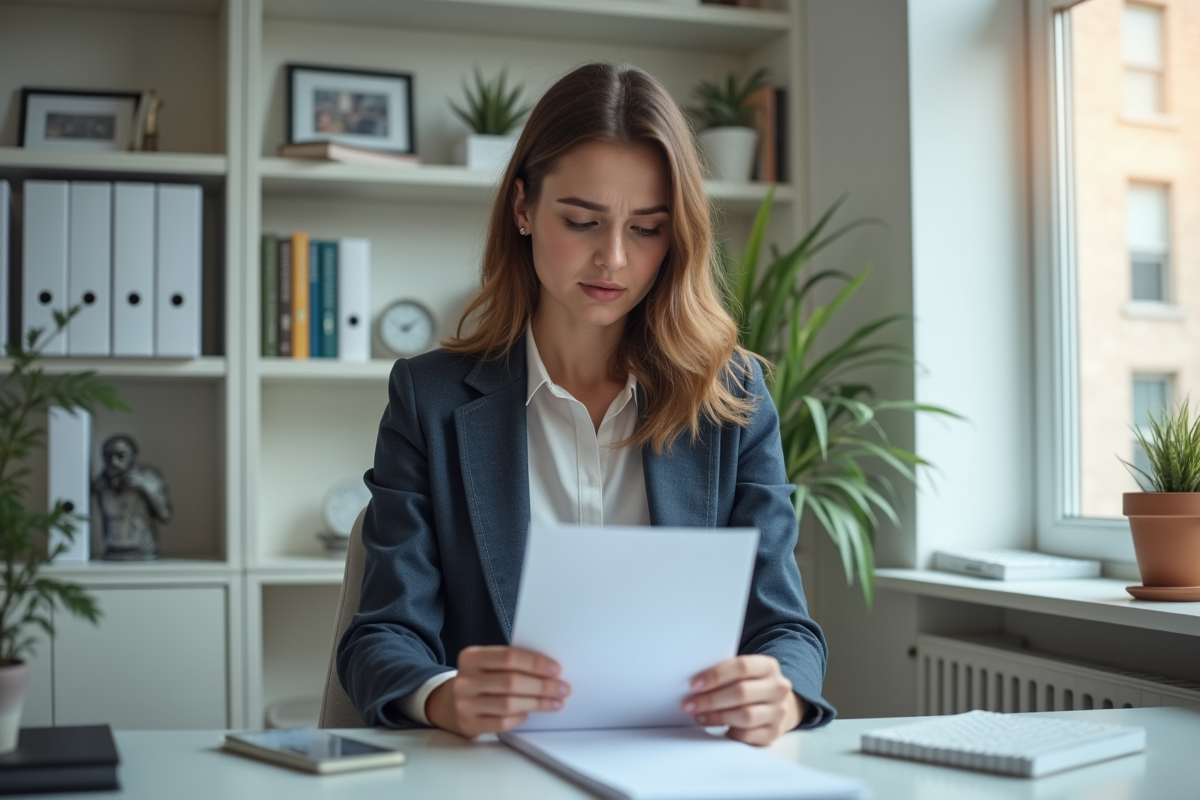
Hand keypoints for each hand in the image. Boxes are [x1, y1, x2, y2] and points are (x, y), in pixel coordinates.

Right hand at [425, 646, 570, 737]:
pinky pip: (501, 723)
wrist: (448, 703)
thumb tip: (549, 669)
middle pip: (511, 682)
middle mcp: (465, 680)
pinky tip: (530, 713)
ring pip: (509, 704)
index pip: (508, 656)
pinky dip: (520, 718)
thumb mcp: (487, 663)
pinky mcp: (469, 725)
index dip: (535, 663)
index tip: (556, 669)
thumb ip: (511, 662)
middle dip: (542, 685)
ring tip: (555, 702)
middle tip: (562, 688)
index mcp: (471, 657)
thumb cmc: (479, 679)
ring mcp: (465, 704)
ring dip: (537, 703)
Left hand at [682, 655, 803, 745]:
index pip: (742, 667)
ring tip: (698, 717)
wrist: (777, 704)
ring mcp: (779, 711)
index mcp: (768, 666)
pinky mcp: (774, 733)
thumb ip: (725, 673)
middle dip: (711, 700)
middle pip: (742, 693)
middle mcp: (778, 688)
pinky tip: (716, 728)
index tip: (694, 684)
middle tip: (688, 705)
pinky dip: (729, 732)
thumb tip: (694, 683)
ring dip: (717, 717)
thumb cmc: (750, 685)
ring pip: (745, 716)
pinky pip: (748, 735)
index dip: (716, 675)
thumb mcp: (744, 673)